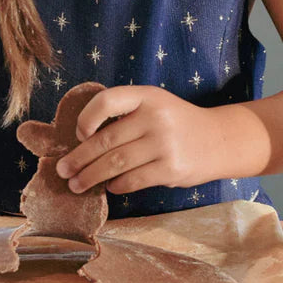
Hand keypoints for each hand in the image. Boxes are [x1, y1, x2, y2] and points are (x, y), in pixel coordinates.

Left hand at [55, 86, 224, 194]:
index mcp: (147, 96)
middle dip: (79, 158)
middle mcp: (155, 117)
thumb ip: (126, 114)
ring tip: (77, 185)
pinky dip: (116, 185)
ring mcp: (164, 144)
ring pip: (115, 164)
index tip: (79, 135)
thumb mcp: (156, 104)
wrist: (219, 140)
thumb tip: (83, 141)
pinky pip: (133, 180)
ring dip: (91, 176)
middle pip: (105, 141)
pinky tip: (110, 186)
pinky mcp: (170, 168)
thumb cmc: (178, 123)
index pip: (107, 102)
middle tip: (63, 170)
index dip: (86, 118)